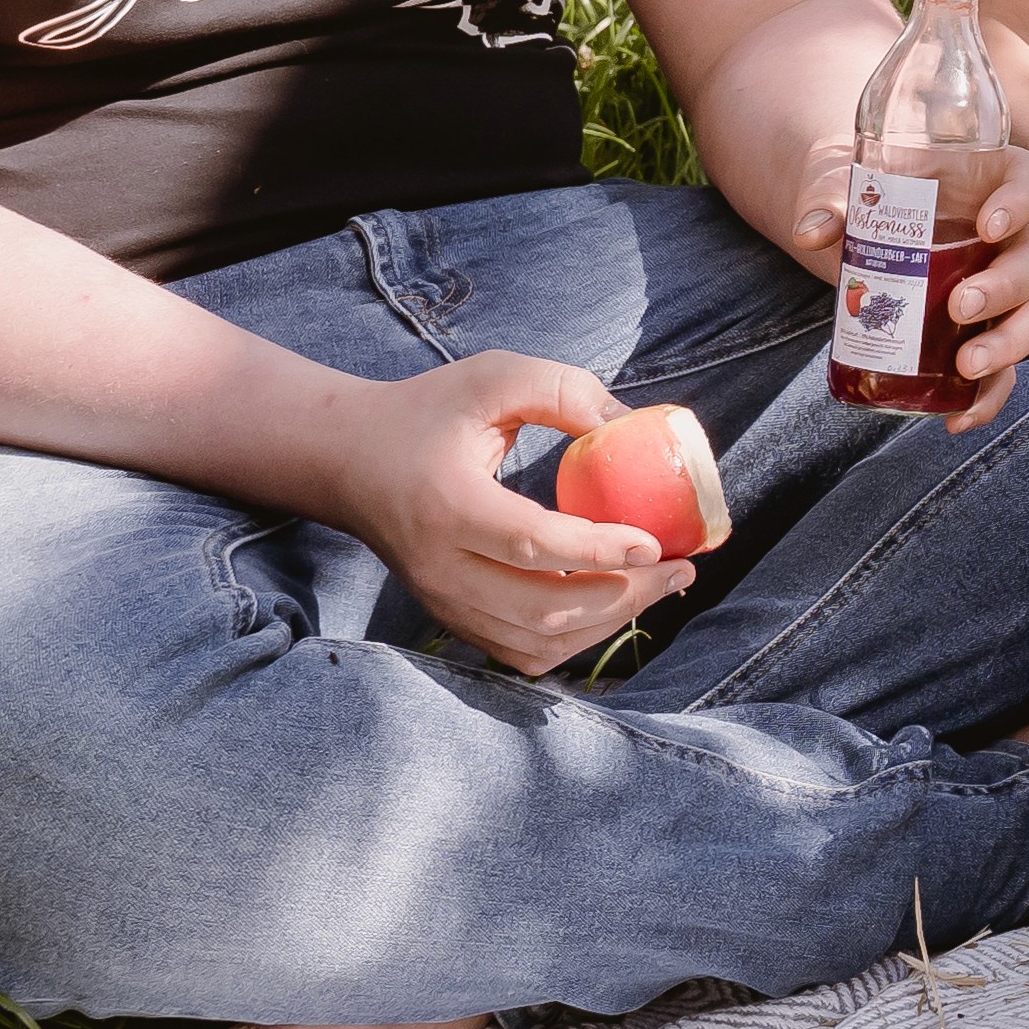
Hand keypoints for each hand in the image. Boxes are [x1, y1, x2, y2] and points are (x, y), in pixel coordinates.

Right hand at [331, 352, 696, 676]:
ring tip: (660, 587)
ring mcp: (442, 602)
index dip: (599, 550)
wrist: (347, 460)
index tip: (657, 541)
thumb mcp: (492, 376)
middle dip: (625, 595)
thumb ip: (563, 391)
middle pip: (542, 609)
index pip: (532, 544)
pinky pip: (519, 652)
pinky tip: (613, 605)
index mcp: (447, 506)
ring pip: (535, 642)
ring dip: (608, 622)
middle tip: (681, 569)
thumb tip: (636, 426)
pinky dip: (574, 640)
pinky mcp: (449, 618)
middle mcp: (440, 568)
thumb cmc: (426, 412)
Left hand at [778, 142, 1028, 433]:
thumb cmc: (867, 191)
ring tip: (966, 365)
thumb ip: (829, 203)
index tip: (988, 226)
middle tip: (959, 307)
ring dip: (1007, 345)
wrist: (857, 219)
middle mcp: (1008, 235)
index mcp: (991, 181)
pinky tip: (956, 419)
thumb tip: (811, 233)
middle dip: (1005, 289)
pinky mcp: (980, 331)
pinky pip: (1003, 368)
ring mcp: (1000, 286)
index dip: (1024, 202)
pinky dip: (987, 398)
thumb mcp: (842, 186)